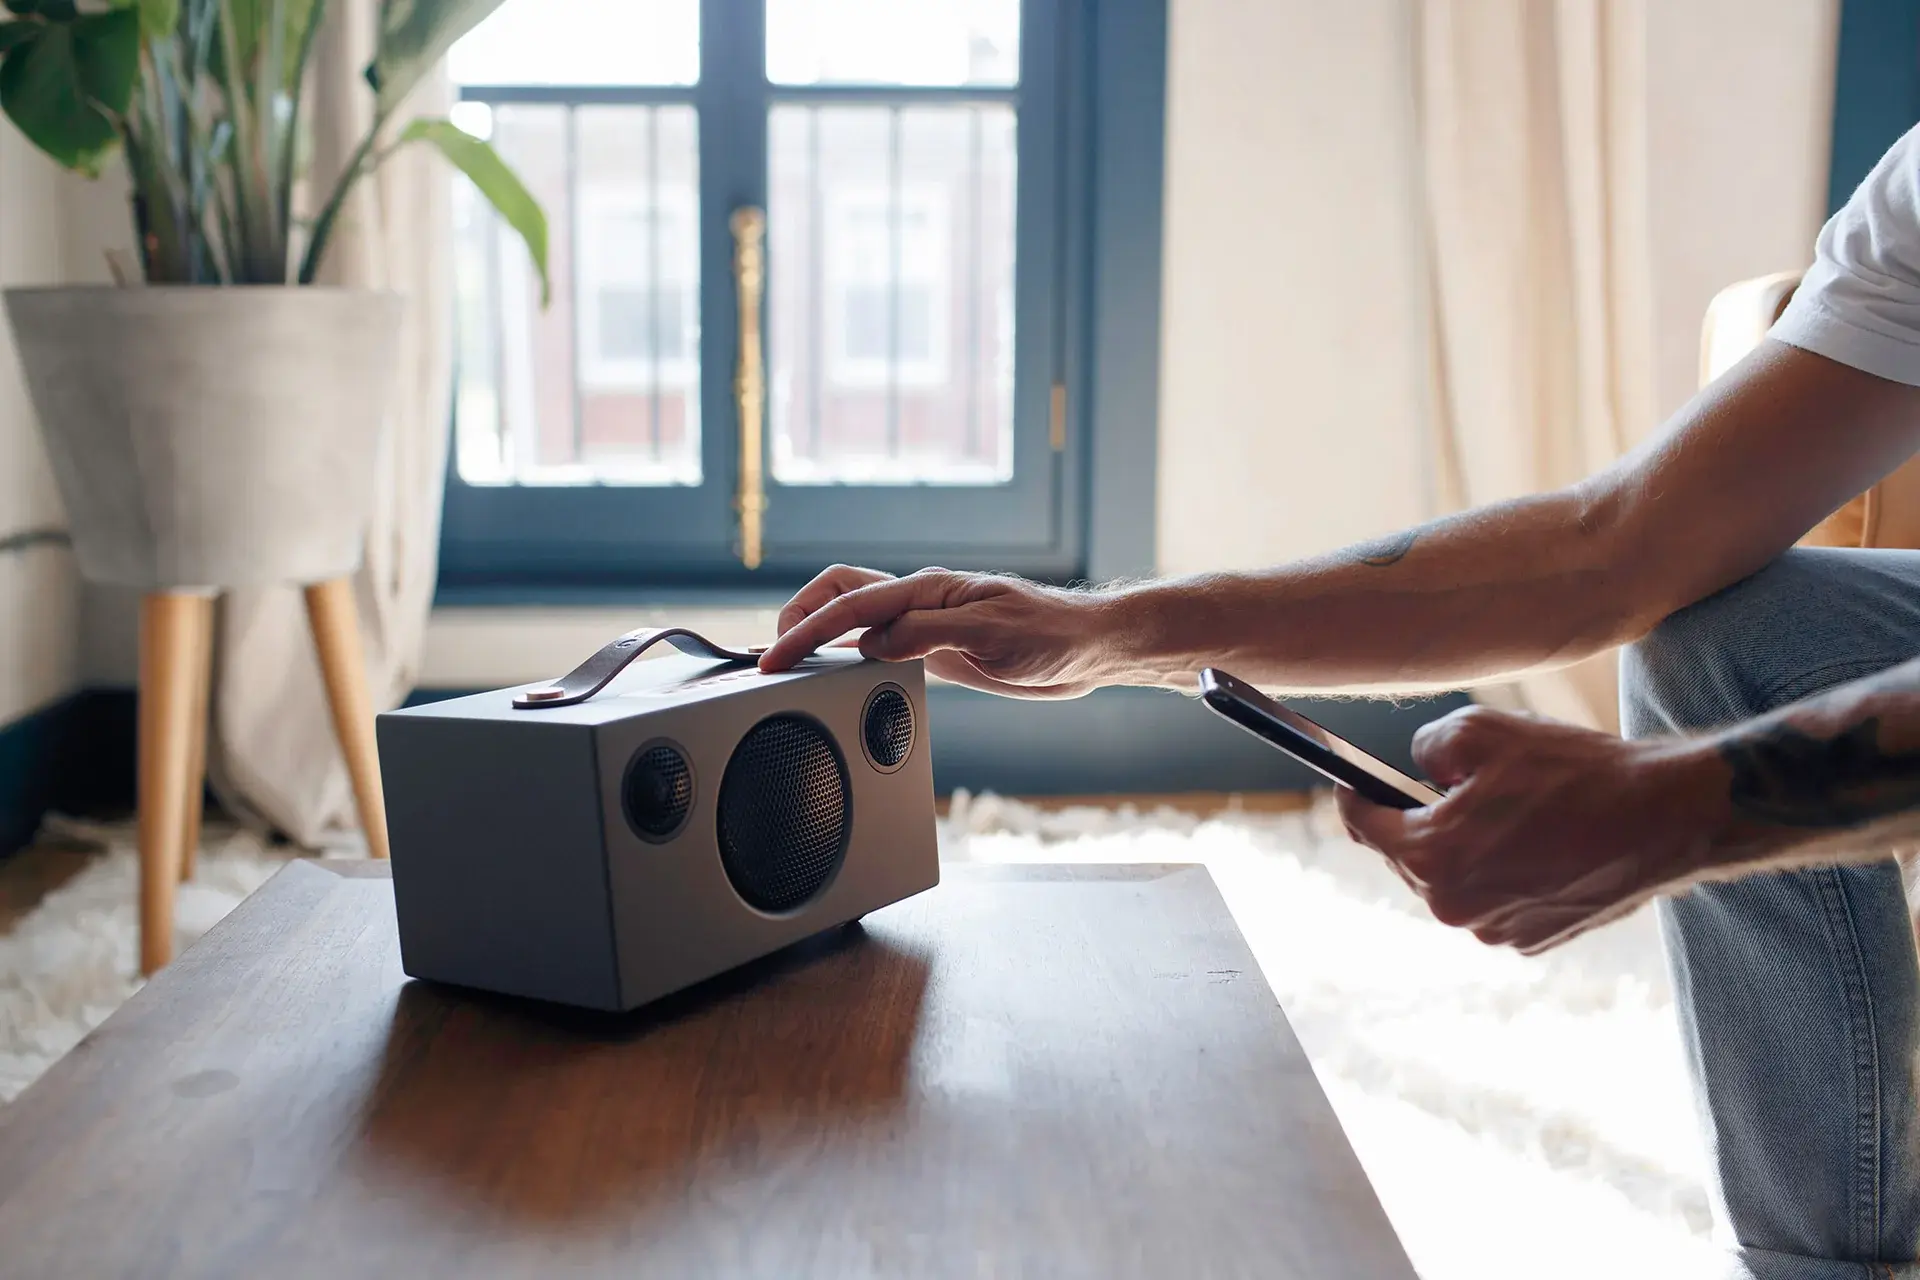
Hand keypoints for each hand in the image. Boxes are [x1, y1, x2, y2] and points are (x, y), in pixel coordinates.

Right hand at [756, 565, 1124, 697]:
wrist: (1089, 648)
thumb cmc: (1051, 633)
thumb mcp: (988, 633)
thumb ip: (926, 634)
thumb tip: (871, 643)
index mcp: (928, 589)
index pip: (851, 606)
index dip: (806, 631)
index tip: (776, 657)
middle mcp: (921, 601)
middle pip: (842, 592)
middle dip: (801, 615)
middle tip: (774, 652)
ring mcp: (927, 624)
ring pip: (858, 618)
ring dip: (820, 632)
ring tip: (791, 661)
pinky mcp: (937, 648)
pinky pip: (881, 644)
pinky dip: (849, 654)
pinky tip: (841, 675)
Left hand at [1335, 705, 1730, 952]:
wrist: (1663, 818)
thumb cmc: (1572, 772)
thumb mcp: (1478, 732)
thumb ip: (1423, 747)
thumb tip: (1414, 768)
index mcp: (1430, 856)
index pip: (1363, 824)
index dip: (1355, 796)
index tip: (1353, 781)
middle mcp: (1454, 906)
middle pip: (1408, 858)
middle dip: (1421, 822)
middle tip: (1452, 790)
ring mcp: (1495, 930)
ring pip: (1454, 882)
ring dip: (1466, 851)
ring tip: (1511, 815)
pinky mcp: (1533, 940)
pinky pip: (1495, 902)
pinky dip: (1504, 875)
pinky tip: (1541, 845)